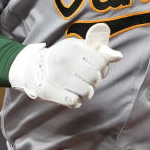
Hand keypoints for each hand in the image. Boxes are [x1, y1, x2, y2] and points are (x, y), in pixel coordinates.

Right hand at [8, 23, 122, 107]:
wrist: (31, 67)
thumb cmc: (61, 57)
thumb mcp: (78, 48)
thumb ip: (99, 51)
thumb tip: (118, 57)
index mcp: (72, 47)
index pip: (101, 61)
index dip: (104, 68)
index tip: (98, 70)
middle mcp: (63, 60)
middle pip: (95, 78)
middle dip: (95, 82)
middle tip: (88, 81)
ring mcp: (54, 76)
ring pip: (86, 92)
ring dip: (86, 93)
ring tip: (81, 89)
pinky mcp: (48, 91)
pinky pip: (74, 102)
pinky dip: (76, 101)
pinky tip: (72, 95)